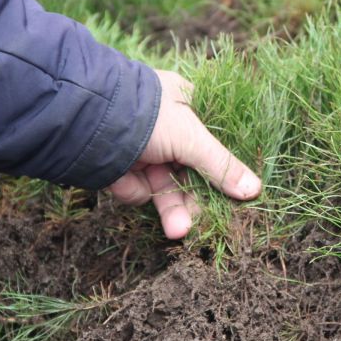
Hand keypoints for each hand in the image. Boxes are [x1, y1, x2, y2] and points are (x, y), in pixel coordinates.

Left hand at [108, 70, 261, 238]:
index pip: (213, 147)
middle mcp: (166, 130)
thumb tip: (256, 190)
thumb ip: (221, 166)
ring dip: (171, 209)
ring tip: (177, 232)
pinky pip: (137, 189)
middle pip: (190, 174)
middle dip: (192, 202)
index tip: (236, 197)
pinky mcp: (121, 166)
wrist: (84, 118)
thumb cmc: (147, 116)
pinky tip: (123, 178)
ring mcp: (143, 149)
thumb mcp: (191, 138)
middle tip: (200, 225)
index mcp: (186, 108)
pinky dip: (133, 189)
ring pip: (165, 188)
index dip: (223, 174)